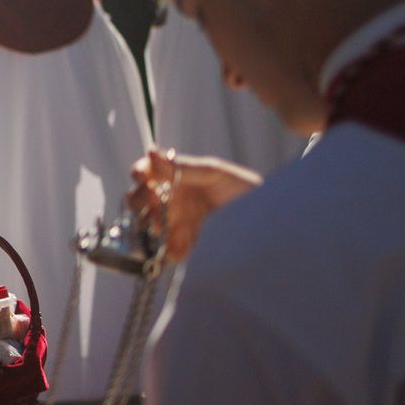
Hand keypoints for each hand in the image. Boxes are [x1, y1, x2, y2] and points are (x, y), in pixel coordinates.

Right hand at [128, 148, 261, 262]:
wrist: (267, 216)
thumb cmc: (241, 187)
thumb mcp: (213, 171)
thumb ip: (181, 166)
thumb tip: (151, 152)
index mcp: (173, 177)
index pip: (144, 173)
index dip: (138, 174)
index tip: (143, 177)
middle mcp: (170, 199)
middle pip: (138, 201)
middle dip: (140, 203)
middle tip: (154, 203)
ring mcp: (176, 223)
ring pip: (150, 227)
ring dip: (154, 230)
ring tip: (168, 233)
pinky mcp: (187, 244)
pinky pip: (169, 250)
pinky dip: (172, 252)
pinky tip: (181, 252)